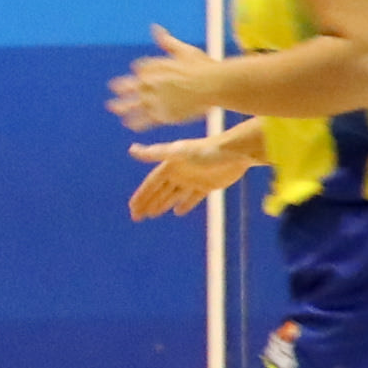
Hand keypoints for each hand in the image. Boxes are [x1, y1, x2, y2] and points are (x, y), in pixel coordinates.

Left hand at [107, 25, 219, 128]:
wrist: (212, 85)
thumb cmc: (202, 66)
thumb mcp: (183, 50)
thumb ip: (167, 42)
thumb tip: (154, 27)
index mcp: (155, 67)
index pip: (141, 68)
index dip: (140, 70)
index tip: (137, 72)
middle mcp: (151, 84)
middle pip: (132, 86)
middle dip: (122, 87)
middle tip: (113, 88)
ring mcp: (155, 100)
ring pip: (134, 105)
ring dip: (122, 106)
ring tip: (112, 107)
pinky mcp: (163, 114)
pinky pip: (145, 120)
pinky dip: (136, 122)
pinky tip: (128, 124)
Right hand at [125, 131, 250, 220]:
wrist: (235, 152)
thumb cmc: (205, 150)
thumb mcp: (177, 153)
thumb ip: (154, 153)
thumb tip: (131, 149)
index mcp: (171, 164)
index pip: (151, 183)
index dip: (141, 195)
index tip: (132, 208)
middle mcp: (180, 172)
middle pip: (160, 190)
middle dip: (148, 203)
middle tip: (136, 217)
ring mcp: (193, 179)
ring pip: (173, 195)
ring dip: (162, 204)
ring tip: (152, 215)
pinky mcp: (207, 185)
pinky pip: (193, 198)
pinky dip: (185, 205)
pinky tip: (177, 212)